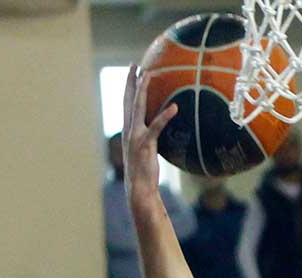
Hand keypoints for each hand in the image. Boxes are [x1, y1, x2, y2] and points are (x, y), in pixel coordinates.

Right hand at [120, 66, 176, 197]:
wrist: (139, 189)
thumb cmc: (145, 172)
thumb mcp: (147, 151)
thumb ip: (151, 137)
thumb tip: (162, 131)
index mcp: (128, 131)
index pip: (127, 104)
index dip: (129, 87)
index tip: (132, 72)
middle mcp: (129, 130)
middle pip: (128, 100)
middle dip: (130, 82)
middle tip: (134, 65)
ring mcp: (136, 136)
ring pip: (138, 107)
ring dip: (142, 90)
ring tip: (148, 75)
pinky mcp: (145, 144)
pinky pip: (156, 126)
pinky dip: (165, 116)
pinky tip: (175, 107)